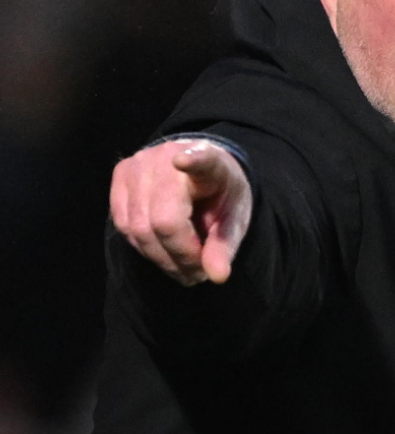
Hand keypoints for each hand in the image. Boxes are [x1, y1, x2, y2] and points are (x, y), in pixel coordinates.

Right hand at [109, 139, 253, 285]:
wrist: (200, 170)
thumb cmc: (220, 194)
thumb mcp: (234, 220)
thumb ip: (225, 245)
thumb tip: (217, 277)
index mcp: (209, 160)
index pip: (201, 159)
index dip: (193, 161)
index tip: (183, 160)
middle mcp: (167, 156)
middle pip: (163, 219)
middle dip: (180, 256)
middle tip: (198, 275)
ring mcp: (138, 164)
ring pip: (137, 226)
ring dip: (161, 258)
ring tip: (184, 270)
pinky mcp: (120, 174)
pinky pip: (123, 224)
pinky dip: (144, 246)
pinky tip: (164, 253)